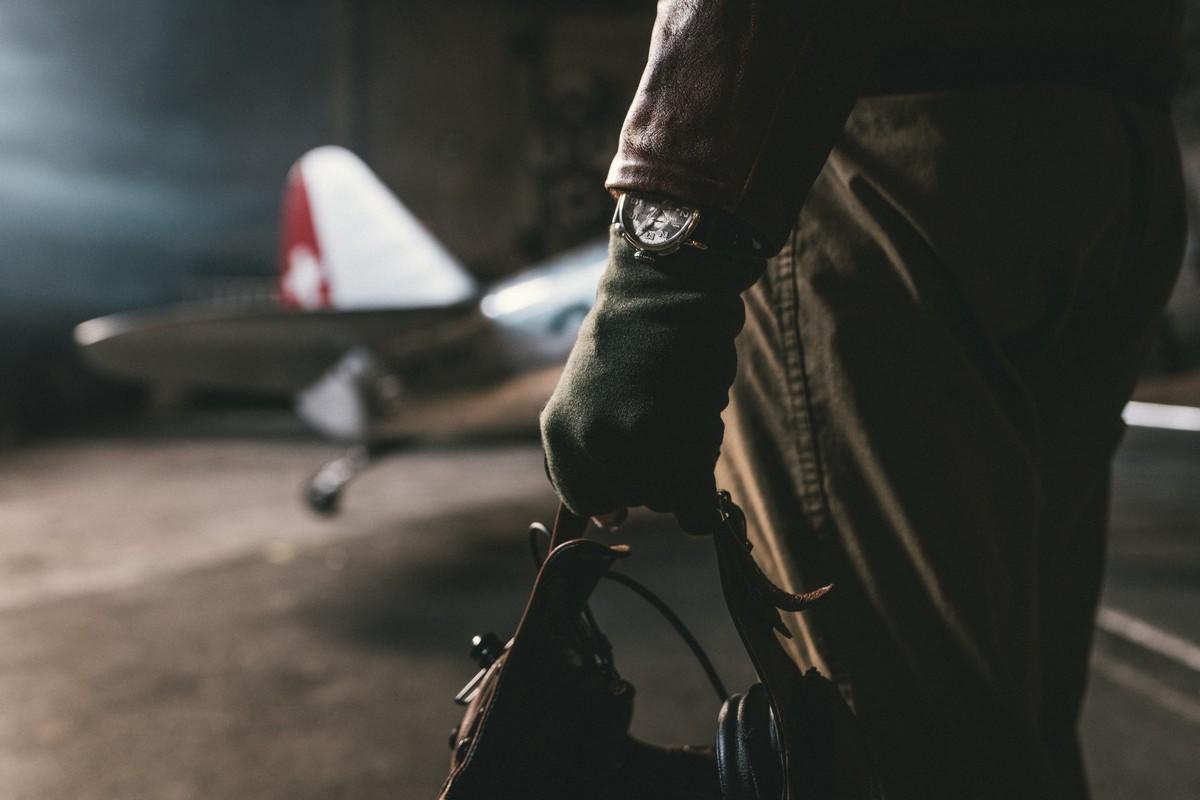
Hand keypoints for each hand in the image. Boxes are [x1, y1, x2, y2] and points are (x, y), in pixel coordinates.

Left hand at [540, 231, 763, 533]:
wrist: (668, 288)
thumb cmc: (638, 339)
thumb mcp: (591, 393)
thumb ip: (591, 451)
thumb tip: (607, 521)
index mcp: (559, 432)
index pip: (584, 500)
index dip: (615, 494)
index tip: (638, 474)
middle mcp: (586, 444)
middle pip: (632, 500)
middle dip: (654, 474)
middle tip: (667, 419)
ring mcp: (629, 446)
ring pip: (665, 500)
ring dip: (683, 470)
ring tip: (683, 412)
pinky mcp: (674, 446)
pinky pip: (691, 510)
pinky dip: (703, 503)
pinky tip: (702, 456)